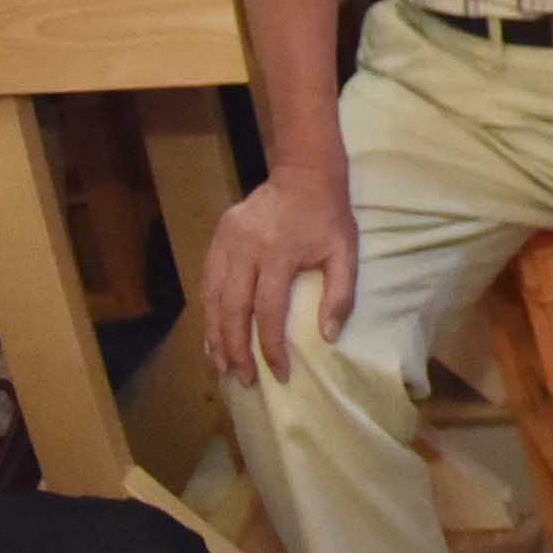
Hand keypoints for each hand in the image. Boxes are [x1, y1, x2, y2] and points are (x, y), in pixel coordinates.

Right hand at [199, 168, 358, 383]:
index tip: (278, 373)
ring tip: (222, 366)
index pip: (267, 311)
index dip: (271, 346)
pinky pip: (207, 283)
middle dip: (236, 349)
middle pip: (233, 310)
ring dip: (216, 336)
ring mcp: (227, 243)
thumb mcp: (345, 251)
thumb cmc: (328, 216)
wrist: (304, 174)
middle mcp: (246, 250)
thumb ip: (340, 294)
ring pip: (213, 299)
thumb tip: (329, 337)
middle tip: (243, 379)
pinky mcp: (218, 239)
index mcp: (278, 253)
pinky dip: (208, 313)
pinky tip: (212, 336)